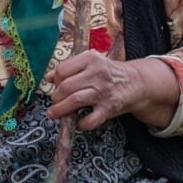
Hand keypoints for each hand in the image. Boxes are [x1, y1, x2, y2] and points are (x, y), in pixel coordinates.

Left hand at [44, 51, 178, 130]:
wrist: (135, 82)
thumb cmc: (108, 73)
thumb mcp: (90, 63)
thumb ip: (69, 68)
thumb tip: (48, 77)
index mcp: (90, 59)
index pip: (62, 70)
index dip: (55, 81)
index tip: (55, 87)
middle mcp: (97, 73)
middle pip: (66, 87)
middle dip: (56, 97)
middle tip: (55, 102)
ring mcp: (104, 91)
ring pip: (75, 101)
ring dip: (61, 110)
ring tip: (54, 114)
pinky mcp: (109, 107)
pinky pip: (91, 119)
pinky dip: (81, 124)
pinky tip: (78, 122)